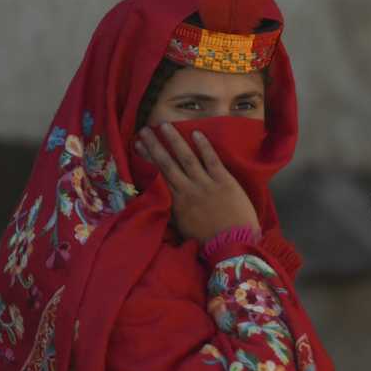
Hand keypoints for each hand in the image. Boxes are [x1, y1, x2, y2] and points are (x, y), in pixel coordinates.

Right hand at [135, 123, 258, 241]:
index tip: (138, 146)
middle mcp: (188, 190)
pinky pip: (212, 160)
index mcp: (176, 202)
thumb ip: (173, 211)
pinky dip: (204, 146)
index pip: (158, 175)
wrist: (233, 245)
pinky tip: (196, 132)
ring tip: (164, 125)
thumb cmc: (209, 241)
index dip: (147, 159)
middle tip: (144, 130)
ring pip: (187, 158)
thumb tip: (161, 199)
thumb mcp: (183, 228)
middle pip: (167, 163)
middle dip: (154, 146)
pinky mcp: (224, 181)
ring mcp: (206, 184)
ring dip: (174, 140)